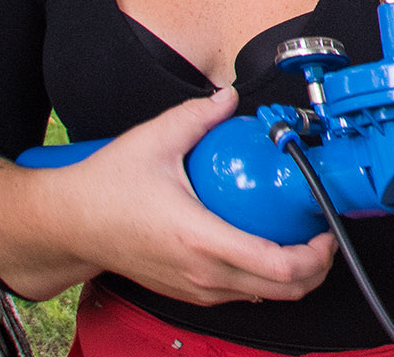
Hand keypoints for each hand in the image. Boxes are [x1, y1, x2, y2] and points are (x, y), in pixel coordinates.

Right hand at [0, 87, 337, 304]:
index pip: (276, 265)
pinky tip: (269, 247)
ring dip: (293, 275)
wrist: (65, 225)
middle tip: (325, 234)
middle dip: (316, 266)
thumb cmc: (104, 190)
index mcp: (200, 239)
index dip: (315, 253)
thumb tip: (229, 97)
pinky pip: (239, 293)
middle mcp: (201, 273)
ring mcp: (193, 287)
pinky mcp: (186, 290)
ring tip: (304, 240)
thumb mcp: (154, 140)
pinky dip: (265, 278)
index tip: (327, 228)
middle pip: (282, 289)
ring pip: (263, 296)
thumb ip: (199, 115)